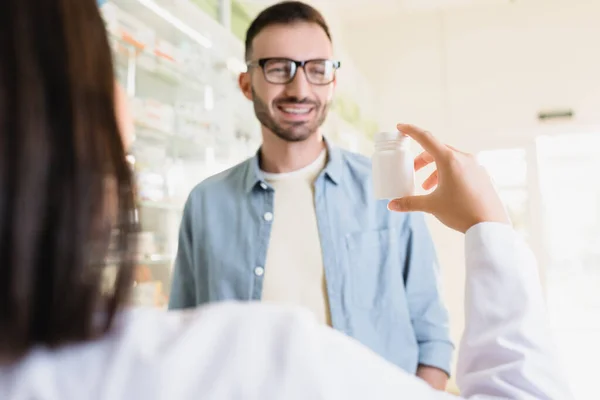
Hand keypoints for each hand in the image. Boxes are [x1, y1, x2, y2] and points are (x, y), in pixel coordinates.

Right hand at [387, 124, 509, 232]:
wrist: (490, 225)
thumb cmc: (460, 212)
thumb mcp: (431, 206)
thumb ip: (409, 203)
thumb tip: (391, 205)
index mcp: (449, 160)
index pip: (426, 138)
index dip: (411, 131)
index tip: (401, 127)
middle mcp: (463, 158)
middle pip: (437, 150)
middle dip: (422, 159)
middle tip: (412, 170)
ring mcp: (475, 165)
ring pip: (449, 159)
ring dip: (435, 169)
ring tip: (427, 186)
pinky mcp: (482, 175)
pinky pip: (461, 167)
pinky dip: (448, 173)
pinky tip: (445, 190)